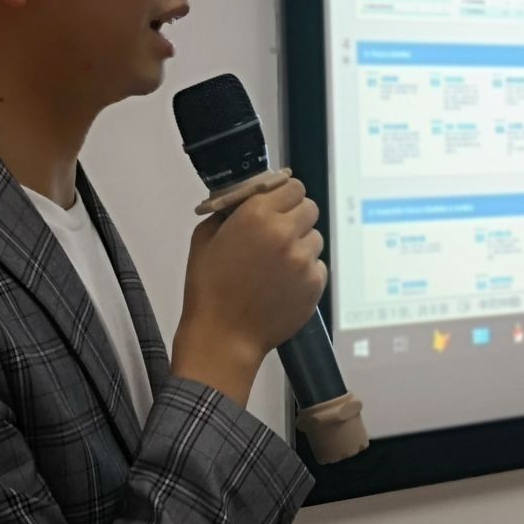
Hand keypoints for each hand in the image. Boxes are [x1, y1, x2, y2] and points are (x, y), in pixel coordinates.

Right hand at [173, 178, 325, 406]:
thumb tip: (246, 198)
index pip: (293, 187)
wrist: (224, 336)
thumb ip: (228, 211)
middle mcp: (285, 232)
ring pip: (315, 238)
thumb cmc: (209, 288)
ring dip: (301, 245)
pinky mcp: (315, 283)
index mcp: (257, 214)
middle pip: (310, 208)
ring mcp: (304, 259)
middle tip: (279, 234)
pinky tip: (284, 283)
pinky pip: (318, 266)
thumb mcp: (205, 238)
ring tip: (278, 264)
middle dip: (296, 217)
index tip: (278, 205)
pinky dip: (305, 271)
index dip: (285, 195)